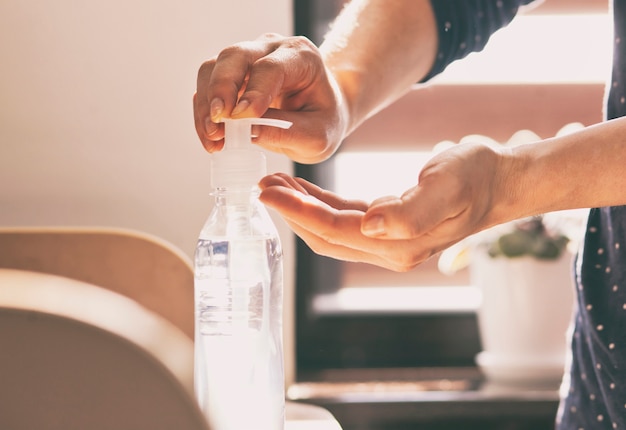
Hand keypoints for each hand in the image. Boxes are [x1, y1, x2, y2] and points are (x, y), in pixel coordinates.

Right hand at [193, 33, 348, 163]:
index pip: (271, 67)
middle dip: (220, 89)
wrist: (320, 116)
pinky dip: (204, 113)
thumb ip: (288, 132)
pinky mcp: (231, 75)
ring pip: (213, 68)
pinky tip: (212, 139)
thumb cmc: (322, 120)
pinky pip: (207, 86)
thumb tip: (249, 132)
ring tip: (214, 138)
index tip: (240, 118)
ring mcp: (248, 58)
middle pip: (235, 56)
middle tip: (217, 122)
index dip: (254, 92)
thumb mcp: (317, 135)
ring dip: (206, 104)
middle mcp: (272, 49)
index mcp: (301, 57)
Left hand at [259, 142, 515, 270]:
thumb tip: (372, 225)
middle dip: (291, 213)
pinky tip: (305, 190)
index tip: (267, 190)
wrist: (501, 180)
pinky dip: (320, 207)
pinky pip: (345, 221)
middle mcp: (391, 249)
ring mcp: (390, 243)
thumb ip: (411, 210)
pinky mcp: (390, 229)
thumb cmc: (478, 175)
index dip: (297, 212)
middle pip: (325, 236)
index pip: (334, 231)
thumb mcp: (449, 183)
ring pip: (331, 230)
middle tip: (263, 187)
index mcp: (401, 243)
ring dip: (301, 210)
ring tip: (276, 185)